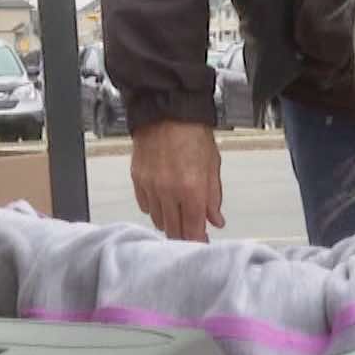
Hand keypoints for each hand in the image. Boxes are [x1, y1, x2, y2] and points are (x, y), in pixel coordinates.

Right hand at [130, 120, 223, 240]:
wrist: (166, 111)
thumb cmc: (192, 132)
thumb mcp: (213, 164)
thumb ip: (213, 196)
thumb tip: (216, 219)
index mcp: (192, 189)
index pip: (193, 230)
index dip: (199, 241)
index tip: (203, 243)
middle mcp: (169, 192)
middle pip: (174, 231)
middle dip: (184, 235)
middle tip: (192, 232)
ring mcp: (151, 187)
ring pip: (158, 221)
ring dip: (170, 222)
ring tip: (179, 215)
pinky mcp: (138, 180)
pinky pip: (145, 206)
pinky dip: (155, 208)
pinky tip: (164, 201)